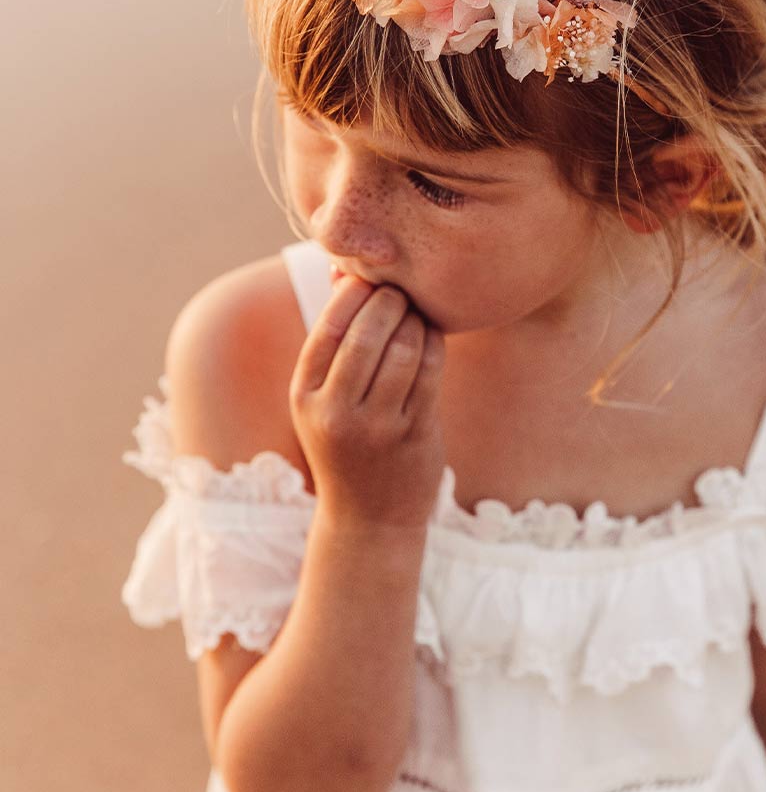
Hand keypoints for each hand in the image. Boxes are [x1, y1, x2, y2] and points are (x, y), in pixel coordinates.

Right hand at [288, 276, 446, 533]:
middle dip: (391, 299)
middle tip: (403, 287)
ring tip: (418, 309)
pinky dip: (434, 343)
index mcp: (305, 395)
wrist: (368, 519)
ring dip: (417, 318)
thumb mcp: (323, 399)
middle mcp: (336, 411)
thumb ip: (334, 343)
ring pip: (405, 348)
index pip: (329, 326)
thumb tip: (345, 271)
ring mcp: (378, 425)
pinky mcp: (415, 434)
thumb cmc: (347, 443)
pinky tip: (433, 334)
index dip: (354, 293)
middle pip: (369, 332)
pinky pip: (431, 371)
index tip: (371, 278)